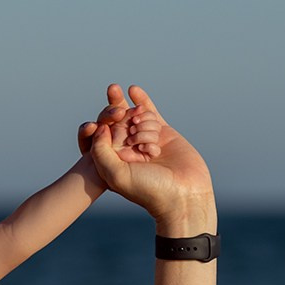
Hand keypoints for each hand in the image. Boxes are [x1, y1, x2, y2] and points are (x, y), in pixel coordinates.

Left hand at [85, 85, 215, 227]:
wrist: (184, 194)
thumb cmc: (149, 190)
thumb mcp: (116, 174)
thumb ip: (101, 152)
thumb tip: (100, 128)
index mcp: (113, 160)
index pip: (103, 133)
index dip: (102, 122)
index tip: (103, 122)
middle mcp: (128, 149)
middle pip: (117, 121)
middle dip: (115, 109)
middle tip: (112, 93)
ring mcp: (146, 139)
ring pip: (137, 117)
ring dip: (142, 123)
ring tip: (149, 144)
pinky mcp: (164, 133)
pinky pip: (150, 112)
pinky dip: (142, 101)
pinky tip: (133, 89)